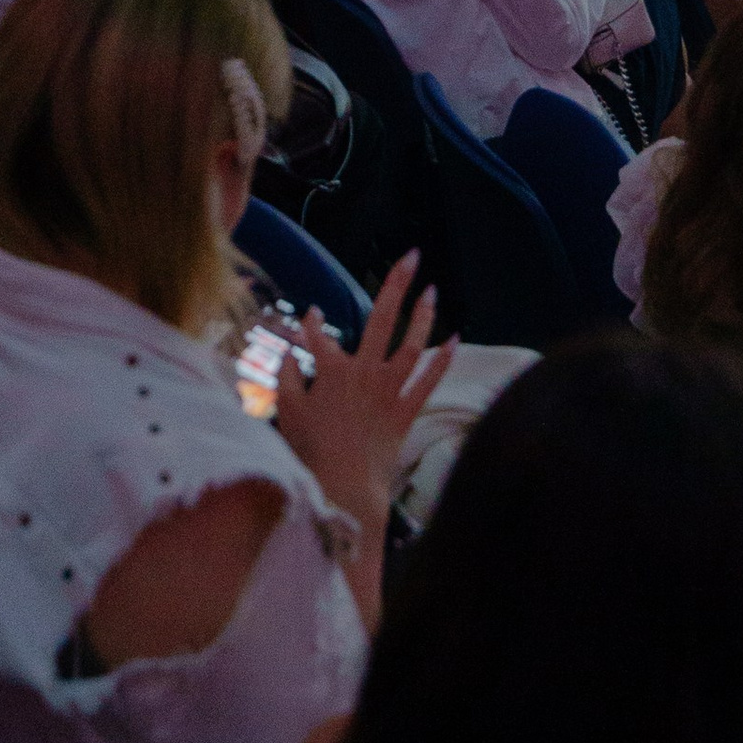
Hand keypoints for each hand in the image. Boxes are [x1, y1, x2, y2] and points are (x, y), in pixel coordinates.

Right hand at [272, 252, 454, 530]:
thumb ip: (288, 376)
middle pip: (382, 318)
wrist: (345, 486)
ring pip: (411, 343)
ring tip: (432, 289)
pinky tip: (455, 339)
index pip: (318, 335)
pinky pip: (428, 381)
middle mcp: (364, 371)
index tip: (312, 314)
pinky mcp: (405, 411)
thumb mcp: (288, 411)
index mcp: (332, 370)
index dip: (311, 324)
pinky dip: (442, 360)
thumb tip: (289, 351)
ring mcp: (389, 390)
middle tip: (410, 256)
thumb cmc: (312, 450)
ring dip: (424, 315)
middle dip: (396, 283)